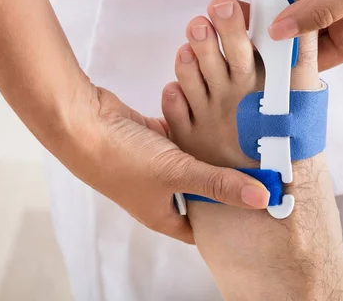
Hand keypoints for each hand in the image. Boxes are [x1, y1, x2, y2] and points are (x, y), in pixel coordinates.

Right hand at [55, 84, 270, 243]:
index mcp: (162, 214)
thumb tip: (263, 198)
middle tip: (259, 169)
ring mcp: (154, 163)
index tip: (255, 210)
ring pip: (191, 158)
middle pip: (201, 190)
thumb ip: (219, 184)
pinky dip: (191, 125)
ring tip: (245, 140)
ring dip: (210, 148)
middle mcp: (159, 192)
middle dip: (224, 179)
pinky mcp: (150, 137)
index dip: (226, 222)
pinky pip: (179, 133)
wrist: (79, 120)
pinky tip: (214, 114)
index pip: (201, 227)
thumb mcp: (177, 174)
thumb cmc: (122, 158)